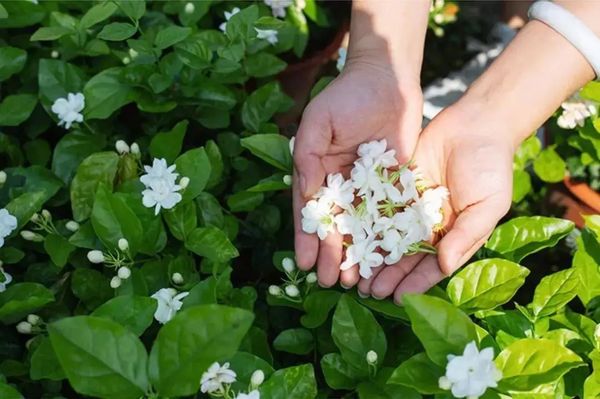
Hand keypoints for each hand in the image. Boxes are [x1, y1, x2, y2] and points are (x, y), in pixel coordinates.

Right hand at [293, 61, 422, 287]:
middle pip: (337, 227)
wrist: (386, 79)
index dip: (307, 239)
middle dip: (333, 255)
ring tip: (356, 282)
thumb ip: (308, 157)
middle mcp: (342, 185)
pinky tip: (385, 260)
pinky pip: (391, 215)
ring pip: (363, 228)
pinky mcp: (395, 185)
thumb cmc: (346, 97)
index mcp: (319, 174)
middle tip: (332, 283)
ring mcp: (369, 188)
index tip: (305, 264)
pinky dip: (387, 238)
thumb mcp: (319, 122)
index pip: (311, 213)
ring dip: (359, 255)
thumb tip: (305, 192)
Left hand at [357, 107, 514, 302]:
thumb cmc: (491, 166)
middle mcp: (430, 225)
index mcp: (453, 235)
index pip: (432, 266)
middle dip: (389, 275)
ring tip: (356, 274)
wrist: (476, 124)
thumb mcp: (488, 205)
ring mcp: (412, 207)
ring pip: (389, 236)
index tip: (398, 299)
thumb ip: (466, 236)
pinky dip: (367, 223)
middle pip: (406, 256)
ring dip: (374, 256)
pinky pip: (379, 208)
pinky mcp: (397, 187)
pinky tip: (352, 237)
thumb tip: (445, 267)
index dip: (415, 282)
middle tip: (369, 292)